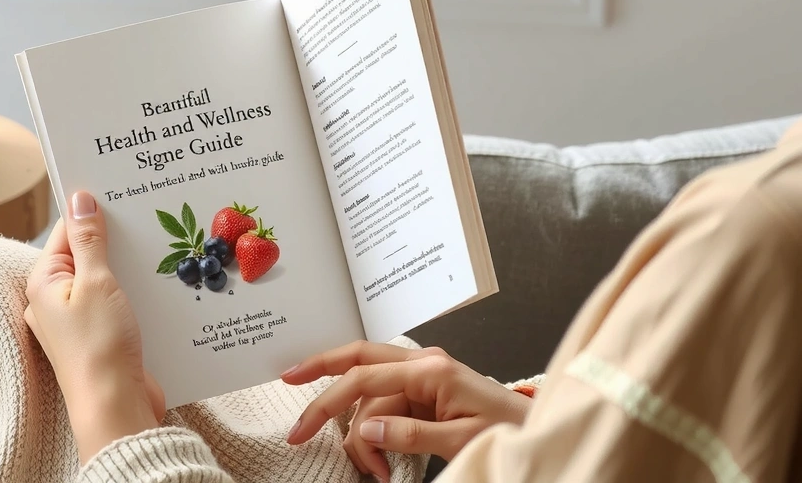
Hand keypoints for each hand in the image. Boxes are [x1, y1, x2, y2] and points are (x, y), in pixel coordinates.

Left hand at [25, 191, 165, 464]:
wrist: (116, 406)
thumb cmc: (100, 346)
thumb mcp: (96, 283)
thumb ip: (89, 240)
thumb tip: (81, 199)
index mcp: (44, 282)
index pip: (67, 231)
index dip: (94, 212)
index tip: (123, 194)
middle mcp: (55, 300)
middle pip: (87, 253)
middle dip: (115, 238)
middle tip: (147, 217)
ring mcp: (78, 320)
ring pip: (105, 277)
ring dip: (128, 266)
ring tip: (160, 248)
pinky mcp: (101, 336)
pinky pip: (117, 301)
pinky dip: (134, 290)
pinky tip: (159, 283)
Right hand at [282, 341, 529, 475]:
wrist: (539, 430)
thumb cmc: (511, 430)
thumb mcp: (462, 438)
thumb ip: (411, 433)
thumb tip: (367, 429)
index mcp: (432, 369)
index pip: (364, 377)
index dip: (327, 401)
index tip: (302, 426)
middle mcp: (423, 364)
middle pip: (357, 358)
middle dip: (321, 374)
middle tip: (291, 391)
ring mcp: (423, 375)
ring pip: (370, 395)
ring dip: (362, 434)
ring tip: (377, 472)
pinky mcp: (425, 391)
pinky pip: (385, 405)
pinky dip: (376, 433)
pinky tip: (381, 461)